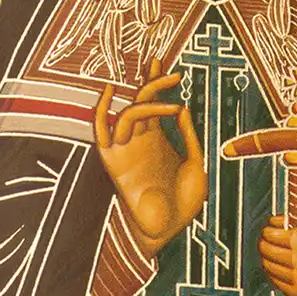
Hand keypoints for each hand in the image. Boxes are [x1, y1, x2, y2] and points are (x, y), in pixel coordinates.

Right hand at [94, 60, 206, 259]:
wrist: (170, 231)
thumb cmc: (184, 203)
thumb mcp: (196, 163)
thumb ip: (189, 136)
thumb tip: (182, 107)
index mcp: (157, 139)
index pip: (154, 102)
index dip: (156, 82)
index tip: (163, 64)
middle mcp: (140, 140)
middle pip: (140, 101)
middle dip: (151, 82)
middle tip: (167, 69)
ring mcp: (127, 149)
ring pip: (127, 113)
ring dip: (144, 99)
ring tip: (167, 94)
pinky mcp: (114, 162)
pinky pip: (100, 133)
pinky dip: (100, 111)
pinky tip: (108, 93)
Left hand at [258, 208, 296, 295]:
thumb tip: (296, 209)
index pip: (272, 233)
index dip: (269, 228)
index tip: (270, 225)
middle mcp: (295, 259)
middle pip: (268, 250)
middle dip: (264, 242)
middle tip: (264, 238)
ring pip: (271, 267)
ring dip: (266, 258)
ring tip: (267, 253)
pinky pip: (279, 284)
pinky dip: (273, 275)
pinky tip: (275, 270)